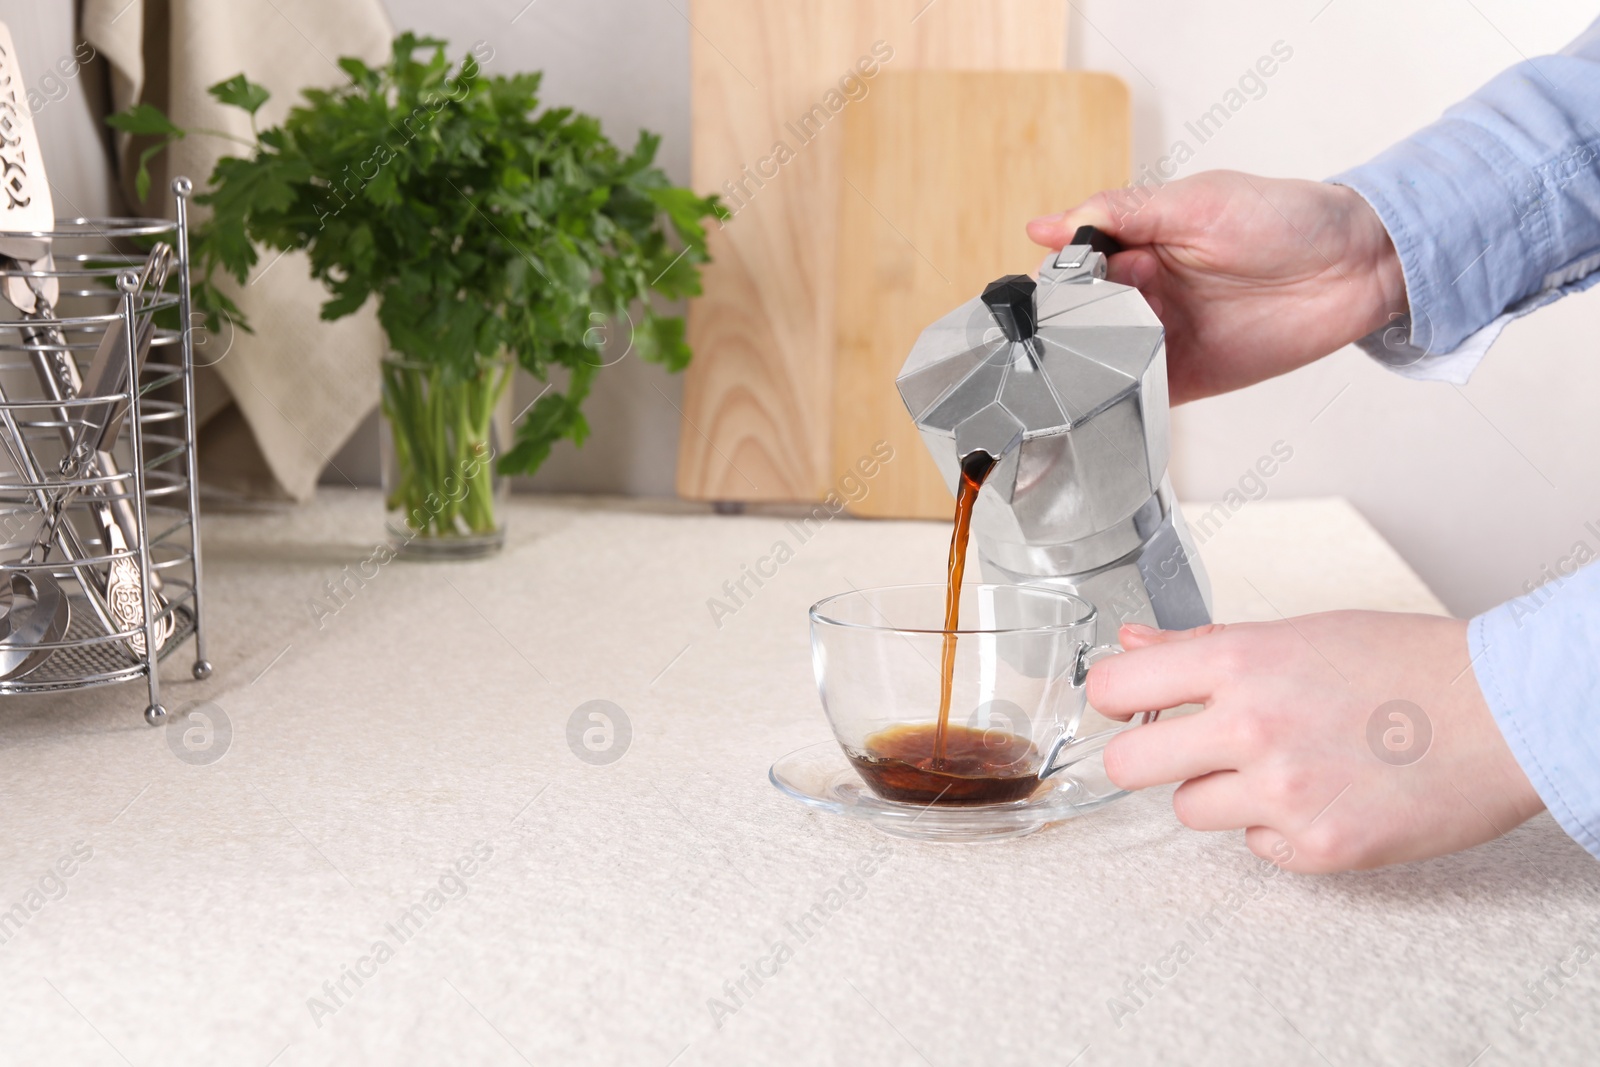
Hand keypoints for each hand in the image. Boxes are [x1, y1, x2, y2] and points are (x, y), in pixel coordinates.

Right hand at [1027, 171, 1406, 403]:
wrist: (1357, 267)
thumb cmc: (1288, 218)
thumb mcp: (1198, 200)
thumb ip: (1123, 213)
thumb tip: (1049, 226)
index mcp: (1138, 243)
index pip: (1073, 267)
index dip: (1055, 281)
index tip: (1041, 295)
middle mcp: (1143, 293)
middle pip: (1078, 320)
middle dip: (1064, 330)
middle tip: (1061, 337)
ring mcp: (1162, 338)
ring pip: (1100, 362)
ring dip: (1084, 369)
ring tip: (1078, 370)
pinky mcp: (1187, 378)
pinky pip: (1137, 398)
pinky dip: (1116, 404)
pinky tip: (1103, 400)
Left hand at [1087, 613, 1543, 871]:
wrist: (1502, 713)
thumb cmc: (1406, 665)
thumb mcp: (1295, 634)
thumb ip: (1202, 646)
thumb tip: (1132, 642)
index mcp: (1239, 662)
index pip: (1113, 688)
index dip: (1114, 700)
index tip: (1127, 706)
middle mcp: (1250, 726)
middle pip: (1127, 763)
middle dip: (1148, 757)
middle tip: (1186, 748)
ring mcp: (1282, 792)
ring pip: (1189, 808)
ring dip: (1220, 792)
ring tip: (1281, 765)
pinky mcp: (1318, 847)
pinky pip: (1255, 845)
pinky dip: (1278, 828)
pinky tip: (1322, 796)